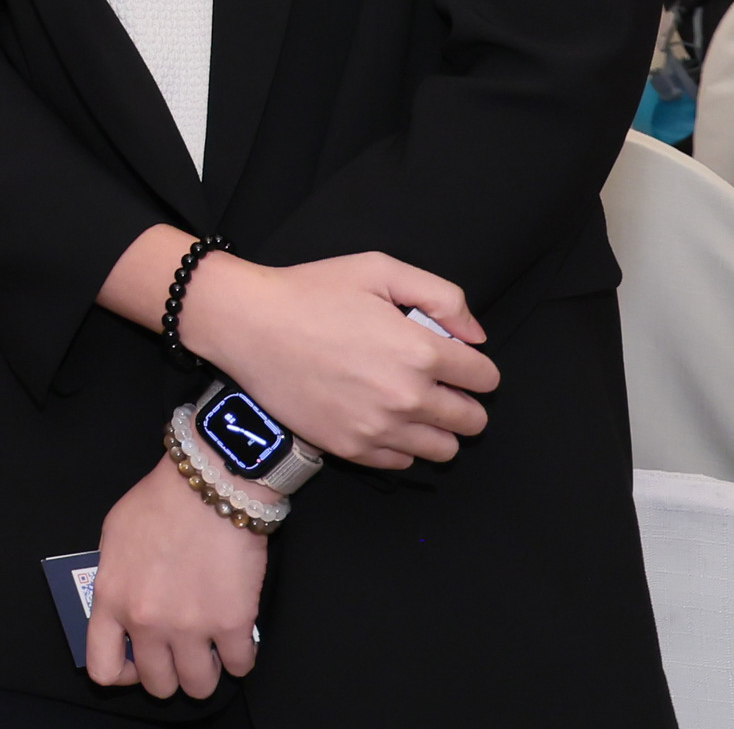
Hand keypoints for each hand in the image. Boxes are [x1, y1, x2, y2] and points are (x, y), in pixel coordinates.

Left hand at [85, 452, 266, 696]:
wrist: (208, 486)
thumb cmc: (158, 503)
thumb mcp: (113, 538)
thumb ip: (115, 581)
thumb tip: (123, 607)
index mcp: (111, 599)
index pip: (103, 668)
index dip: (122, 675)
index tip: (137, 664)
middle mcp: (147, 622)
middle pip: (158, 685)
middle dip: (170, 675)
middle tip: (180, 654)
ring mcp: (191, 628)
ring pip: (199, 687)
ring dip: (205, 673)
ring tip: (210, 652)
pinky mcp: (233, 625)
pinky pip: (240, 667)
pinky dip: (240, 658)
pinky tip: (238, 640)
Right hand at [178, 251, 495, 468]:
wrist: (246, 324)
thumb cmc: (310, 291)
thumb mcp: (378, 269)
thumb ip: (442, 296)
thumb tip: (475, 337)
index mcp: (422, 351)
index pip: (486, 378)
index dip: (474, 366)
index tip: (452, 360)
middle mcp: (408, 397)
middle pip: (473, 421)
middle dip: (462, 401)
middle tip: (432, 383)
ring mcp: (379, 428)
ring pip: (444, 449)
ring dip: (436, 428)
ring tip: (408, 405)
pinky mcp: (351, 448)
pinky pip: (403, 463)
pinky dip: (400, 445)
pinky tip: (378, 417)